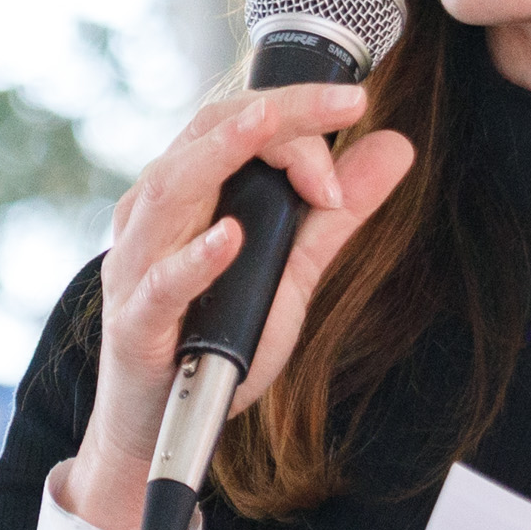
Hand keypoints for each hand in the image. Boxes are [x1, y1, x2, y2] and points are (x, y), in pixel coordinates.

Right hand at [54, 80, 418, 529]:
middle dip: (277, 114)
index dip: (300, 117)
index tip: (357, 121)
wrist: (159, 426)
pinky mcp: (135, 323)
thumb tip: (395, 145)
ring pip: (169, 190)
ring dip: (220, 153)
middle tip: (345, 103)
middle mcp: (154, 214)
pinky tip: (229, 238)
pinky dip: (195, 259)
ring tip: (268, 125)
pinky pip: (160, 284)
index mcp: (187, 191)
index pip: (236, 121)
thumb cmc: (213, 340)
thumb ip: (336, 212)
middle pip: (206, 135)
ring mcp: (137, 266)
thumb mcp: (291, 270)